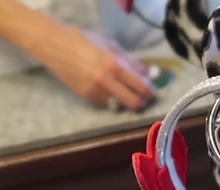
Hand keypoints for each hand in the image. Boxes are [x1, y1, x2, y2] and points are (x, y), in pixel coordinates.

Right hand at [40, 27, 155, 109]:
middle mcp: (106, 81)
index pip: (140, 87)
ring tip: (126, 94)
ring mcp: (95, 91)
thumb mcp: (111, 46)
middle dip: (141, 103)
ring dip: (125, 102)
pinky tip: (110, 92)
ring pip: (119, 105)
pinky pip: (105, 103)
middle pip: (132, 103)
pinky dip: (111, 100)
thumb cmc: (84, 41)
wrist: (54, 46)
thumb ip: (131, 62)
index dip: (150, 93)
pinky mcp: (85, 96)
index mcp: (114, 66)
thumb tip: (149, 73)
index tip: (153, 94)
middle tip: (144, 100)